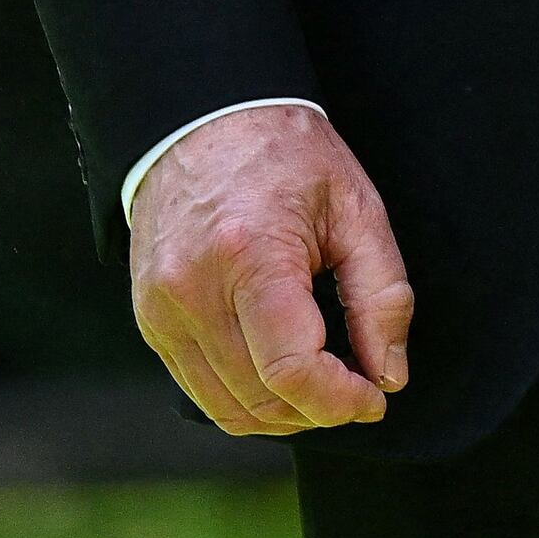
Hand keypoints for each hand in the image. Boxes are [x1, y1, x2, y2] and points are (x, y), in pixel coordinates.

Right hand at [127, 101, 412, 436]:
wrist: (203, 122)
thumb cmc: (288, 157)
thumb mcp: (358, 209)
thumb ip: (382, 296)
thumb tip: (388, 374)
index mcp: (251, 255)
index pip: (291, 370)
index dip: (340, 401)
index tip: (374, 398)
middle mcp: (193, 290)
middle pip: (260, 398)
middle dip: (319, 411)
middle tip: (358, 389)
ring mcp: (161, 311)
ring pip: (226, 408)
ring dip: (283, 415)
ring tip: (324, 386)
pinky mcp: (150, 321)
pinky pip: (198, 389)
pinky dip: (246, 399)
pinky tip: (281, 376)